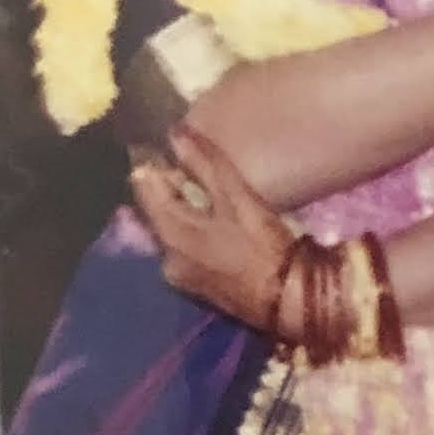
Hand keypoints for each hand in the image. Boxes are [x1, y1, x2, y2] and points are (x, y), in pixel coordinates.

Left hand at [129, 122, 294, 332]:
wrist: (288, 300)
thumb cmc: (263, 246)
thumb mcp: (237, 198)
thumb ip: (204, 165)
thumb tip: (175, 133)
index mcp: (170, 232)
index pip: (145, 188)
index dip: (151, 164)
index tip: (162, 145)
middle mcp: (165, 257)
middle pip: (155, 212)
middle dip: (166, 188)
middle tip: (184, 166)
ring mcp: (180, 276)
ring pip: (170, 231)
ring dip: (179, 212)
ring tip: (199, 192)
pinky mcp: (196, 288)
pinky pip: (183, 249)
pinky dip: (190, 232)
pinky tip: (210, 225)